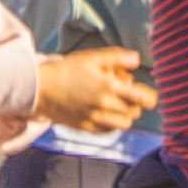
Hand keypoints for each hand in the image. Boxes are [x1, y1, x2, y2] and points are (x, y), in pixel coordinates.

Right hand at [35, 46, 150, 135]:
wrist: (38, 88)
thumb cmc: (66, 69)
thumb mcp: (92, 57)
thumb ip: (118, 57)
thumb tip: (137, 61)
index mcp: (109, 87)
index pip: (144, 99)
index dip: (150, 96)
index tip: (146, 92)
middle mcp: (105, 106)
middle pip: (135, 112)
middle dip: (136, 104)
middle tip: (127, 95)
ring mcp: (94, 119)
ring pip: (124, 124)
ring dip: (125, 115)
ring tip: (117, 105)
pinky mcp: (84, 127)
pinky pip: (107, 131)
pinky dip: (112, 124)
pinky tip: (105, 113)